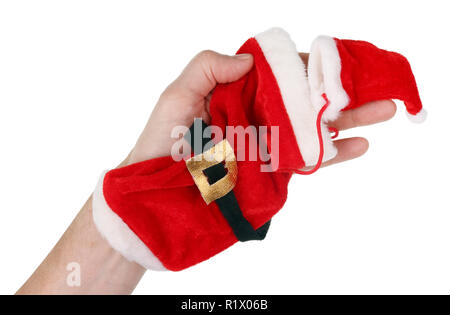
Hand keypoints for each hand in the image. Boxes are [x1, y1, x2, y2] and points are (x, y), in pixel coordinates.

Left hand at [127, 51, 395, 166]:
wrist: (156, 197)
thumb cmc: (159, 145)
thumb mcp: (176, 97)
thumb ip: (207, 68)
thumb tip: (248, 61)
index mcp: (237, 94)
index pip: (280, 73)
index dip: (309, 65)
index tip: (336, 61)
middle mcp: (257, 116)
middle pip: (305, 99)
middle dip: (341, 90)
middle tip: (378, 84)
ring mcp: (266, 145)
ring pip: (313, 128)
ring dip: (350, 118)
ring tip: (384, 110)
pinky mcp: (271, 173)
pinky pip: (306, 161)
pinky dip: (334, 153)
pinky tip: (359, 144)